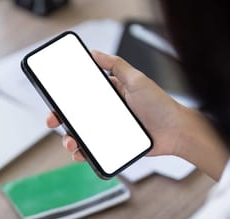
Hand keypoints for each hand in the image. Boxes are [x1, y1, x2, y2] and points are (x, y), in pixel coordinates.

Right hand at [46, 50, 191, 160]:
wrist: (176, 132)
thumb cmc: (161, 105)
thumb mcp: (137, 79)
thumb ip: (115, 65)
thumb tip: (94, 53)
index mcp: (110, 94)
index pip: (81, 94)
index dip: (65, 97)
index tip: (53, 99)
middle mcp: (107, 113)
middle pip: (76, 116)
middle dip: (60, 119)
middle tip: (53, 121)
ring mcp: (109, 131)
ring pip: (81, 135)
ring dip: (69, 139)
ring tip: (70, 143)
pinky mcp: (113, 147)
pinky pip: (93, 151)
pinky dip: (82, 154)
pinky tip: (79, 153)